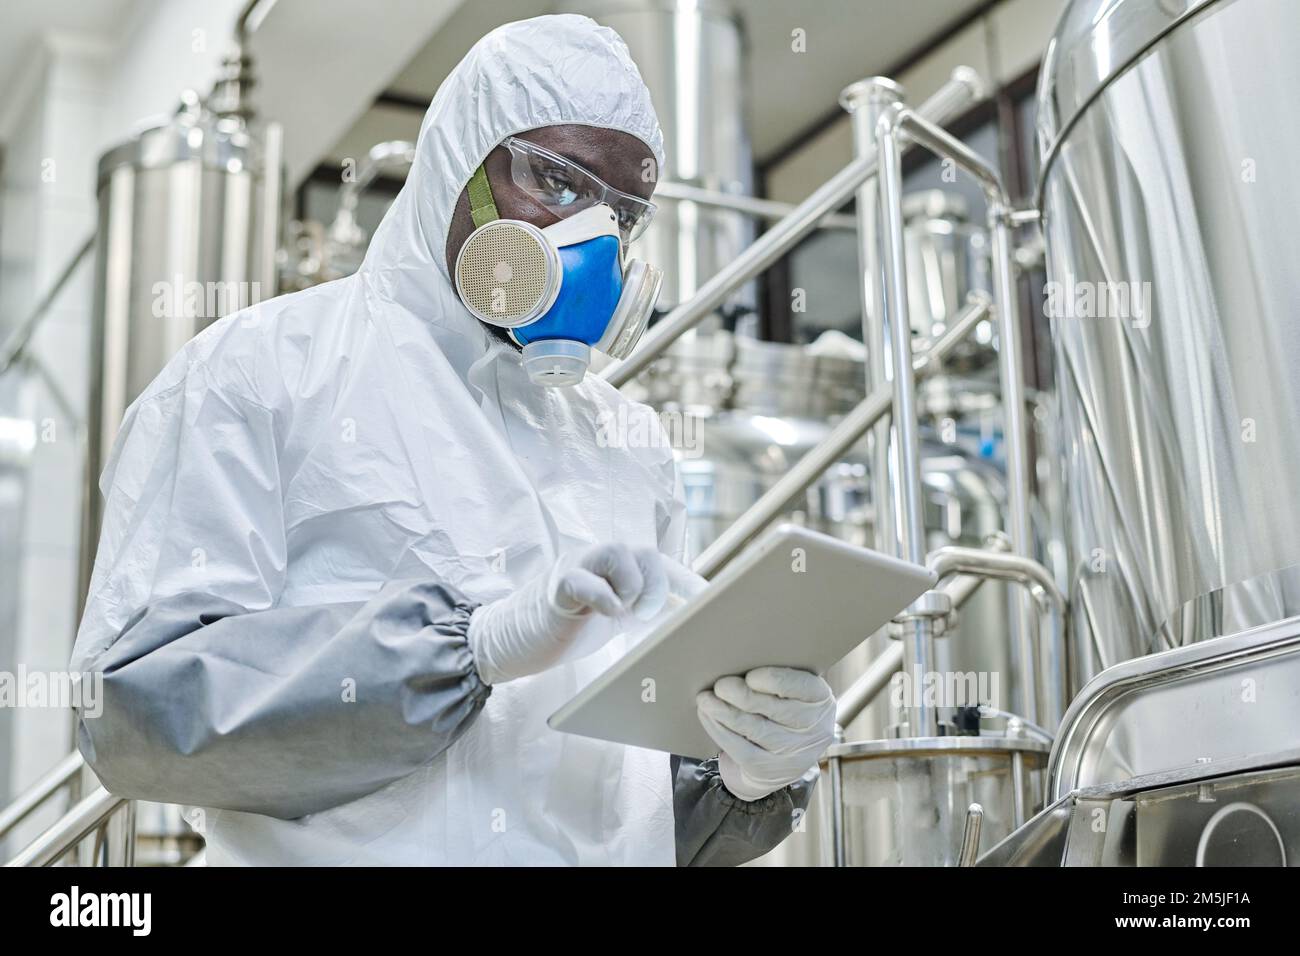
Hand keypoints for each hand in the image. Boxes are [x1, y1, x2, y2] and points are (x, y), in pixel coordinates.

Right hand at [468, 543, 696, 684]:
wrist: (511, 639)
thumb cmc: (566, 627)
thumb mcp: (615, 618)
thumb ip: (645, 612)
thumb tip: (689, 620)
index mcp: (618, 569)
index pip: (662, 565)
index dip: (690, 583)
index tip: (714, 603)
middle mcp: (600, 560)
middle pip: (645, 552)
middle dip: (658, 586)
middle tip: (647, 615)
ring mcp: (577, 568)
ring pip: (619, 552)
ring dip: (632, 586)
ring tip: (624, 613)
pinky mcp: (555, 588)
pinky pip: (582, 580)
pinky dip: (602, 596)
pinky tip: (607, 614)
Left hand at [696, 667, 835, 801]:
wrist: (785, 758)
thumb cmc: (783, 707)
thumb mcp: (793, 691)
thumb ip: (776, 675)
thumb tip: (738, 658)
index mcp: (820, 699)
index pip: (800, 687)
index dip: (774, 681)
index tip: (750, 676)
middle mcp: (812, 729)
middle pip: (774, 709)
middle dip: (743, 696)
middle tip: (720, 685)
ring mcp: (792, 753)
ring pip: (754, 729)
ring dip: (725, 712)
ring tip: (705, 699)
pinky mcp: (768, 769)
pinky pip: (740, 749)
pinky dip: (719, 730)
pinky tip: (707, 716)